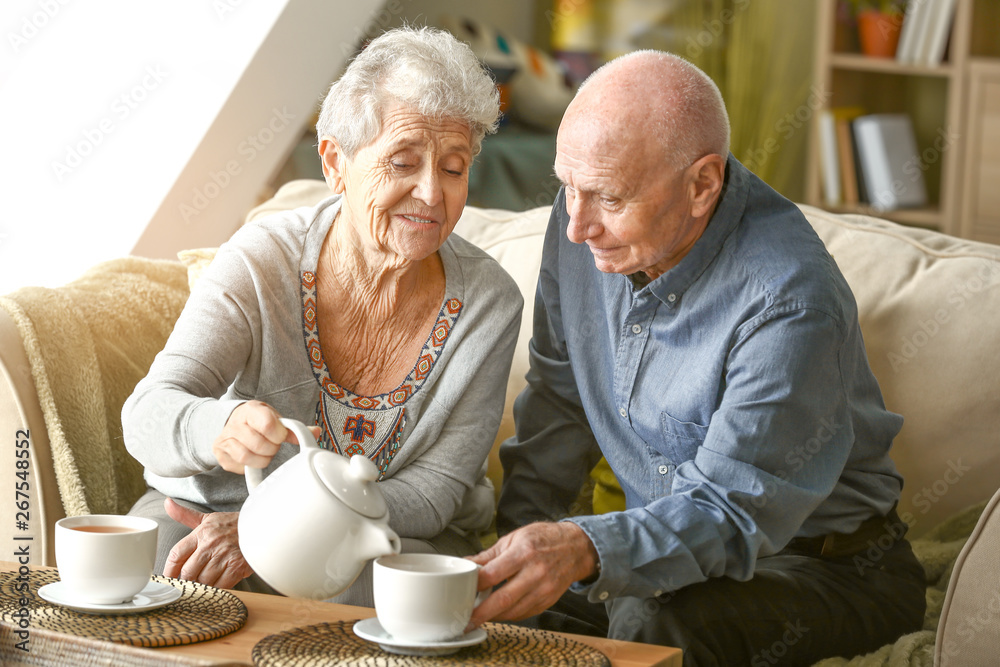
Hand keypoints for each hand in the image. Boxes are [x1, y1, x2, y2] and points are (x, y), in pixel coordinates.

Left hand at [163, 498, 252, 588]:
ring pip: (203, 581)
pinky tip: (221, 580)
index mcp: (201, 533)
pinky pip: (220, 585)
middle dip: (188, 579)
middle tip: (192, 580)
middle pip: (188, 572)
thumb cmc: (232, 525)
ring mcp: (224, 556)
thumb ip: (185, 515)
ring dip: (204, 584)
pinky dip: (218, 587)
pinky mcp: (237, 567)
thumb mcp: (207, 518)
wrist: (261, 526)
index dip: (169, 570)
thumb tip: (167, 504)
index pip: (176, 554)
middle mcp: (211, 544)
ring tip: (209, 578)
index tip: (169, 578)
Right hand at [212, 401, 319, 473]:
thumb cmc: (258, 421)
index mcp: (251, 410)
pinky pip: (239, 466)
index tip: (281, 436)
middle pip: (259, 444)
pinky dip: (250, 465)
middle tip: (272, 445)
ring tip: (264, 452)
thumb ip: (293, 428)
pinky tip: (253, 457)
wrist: (233, 422)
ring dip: (262, 459)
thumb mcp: (274, 419)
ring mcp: (225, 439)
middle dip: (272, 449)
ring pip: (247, 457)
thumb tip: (316, 432)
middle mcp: (235, 423)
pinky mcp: (220, 454)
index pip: (267, 425)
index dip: (279, 435)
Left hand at [466, 521, 598, 626]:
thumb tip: (465, 563)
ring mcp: (544, 589)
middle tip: (465, 621)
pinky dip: (509, 616)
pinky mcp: (549, 601)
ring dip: (494, 617)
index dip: (475, 585)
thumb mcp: (514, 538)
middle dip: (481, 613)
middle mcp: (535, 572)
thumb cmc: (543, 539)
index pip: (493, 574)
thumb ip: (489, 555)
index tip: (462, 591)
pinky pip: (525, 614)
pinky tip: (498, 614)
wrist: (576, 547)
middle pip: (503, 599)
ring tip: (478, 618)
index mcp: (523, 552)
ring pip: (514, 611)